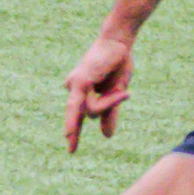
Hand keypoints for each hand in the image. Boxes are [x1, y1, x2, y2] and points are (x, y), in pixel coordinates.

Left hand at [64, 31, 134, 152]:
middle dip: (73, 131)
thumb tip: (106, 136)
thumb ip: (109, 113)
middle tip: (70, 151)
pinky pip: (92, 105)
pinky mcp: (80, 82)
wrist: (119, 43)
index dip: (74, 129)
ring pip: (89, 112)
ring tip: (123, 92)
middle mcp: (73, 87)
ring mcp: (74, 85)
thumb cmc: (118, 63)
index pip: (77, 113)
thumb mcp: (116, 93)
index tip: (70, 146)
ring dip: (109, 105)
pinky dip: (107, 103)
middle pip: (80, 115)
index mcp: (81, 90)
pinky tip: (110, 101)